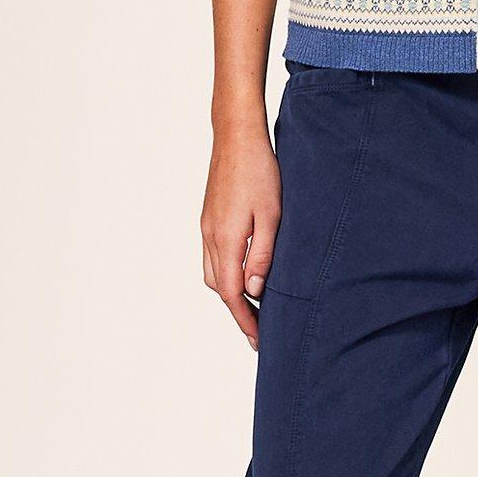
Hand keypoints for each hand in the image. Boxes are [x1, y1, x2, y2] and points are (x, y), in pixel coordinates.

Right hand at [201, 114, 281, 347]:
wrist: (236, 136)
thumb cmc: (260, 172)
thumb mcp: (271, 216)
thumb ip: (262, 256)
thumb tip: (253, 292)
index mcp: (225, 240)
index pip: (232, 294)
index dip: (244, 320)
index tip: (258, 340)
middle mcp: (209, 237)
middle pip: (219, 288)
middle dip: (237, 311)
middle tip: (259, 329)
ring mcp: (206, 227)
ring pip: (214, 273)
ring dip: (231, 293)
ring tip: (254, 305)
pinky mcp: (209, 217)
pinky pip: (213, 256)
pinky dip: (226, 273)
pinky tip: (243, 272)